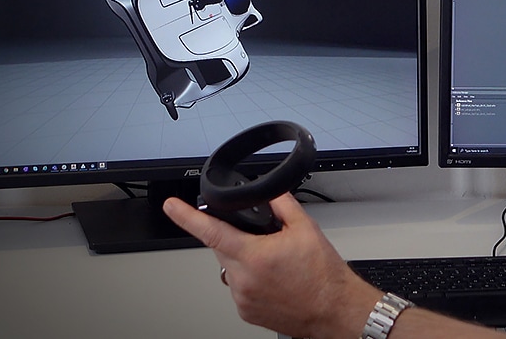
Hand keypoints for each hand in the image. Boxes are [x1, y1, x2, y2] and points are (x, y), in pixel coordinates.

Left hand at [164, 193, 380, 338]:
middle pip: (222, 249)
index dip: (186, 217)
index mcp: (254, 255)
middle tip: (264, 242)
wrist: (334, 309)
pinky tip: (273, 280)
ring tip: (275, 265)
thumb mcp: (306, 228)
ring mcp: (242, 298)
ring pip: (230, 269)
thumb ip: (281, 204)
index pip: (211, 231)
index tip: (171, 207)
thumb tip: (267, 192)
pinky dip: (250, 280)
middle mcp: (243, 279)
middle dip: (236, 239)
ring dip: (245, 261)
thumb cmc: (323, 275)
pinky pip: (238, 287)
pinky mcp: (245, 312)